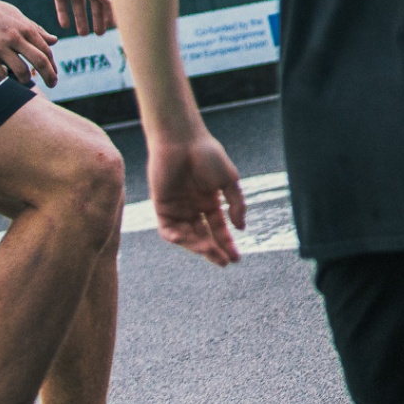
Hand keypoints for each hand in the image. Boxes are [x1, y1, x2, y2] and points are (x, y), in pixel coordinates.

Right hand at [0, 0, 57, 86]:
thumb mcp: (18, 16)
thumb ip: (36, 29)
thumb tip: (54, 41)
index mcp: (26, 28)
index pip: (46, 51)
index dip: (52, 65)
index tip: (55, 75)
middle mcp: (15, 37)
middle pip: (39, 62)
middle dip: (49, 76)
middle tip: (53, 85)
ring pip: (21, 71)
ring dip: (26, 79)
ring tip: (26, 80)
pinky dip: (3, 77)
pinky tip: (2, 74)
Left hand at [30, 0, 113, 35]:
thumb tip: (110, 2)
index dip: (110, 11)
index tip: (113, 27)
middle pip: (93, 2)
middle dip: (97, 18)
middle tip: (99, 34)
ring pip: (78, 4)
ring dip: (81, 18)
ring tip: (82, 34)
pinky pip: (61, 1)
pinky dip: (63, 12)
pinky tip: (63, 25)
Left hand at [148, 134, 245, 266]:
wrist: (182, 141)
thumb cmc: (208, 155)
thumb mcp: (229, 180)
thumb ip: (236, 204)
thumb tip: (242, 227)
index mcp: (210, 201)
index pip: (219, 228)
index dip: (227, 243)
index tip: (236, 258)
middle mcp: (194, 208)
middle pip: (204, 236)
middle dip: (214, 250)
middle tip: (225, 262)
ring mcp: (178, 209)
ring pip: (188, 236)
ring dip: (198, 246)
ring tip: (211, 252)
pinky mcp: (161, 207)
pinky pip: (168, 229)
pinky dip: (176, 237)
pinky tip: (186, 240)